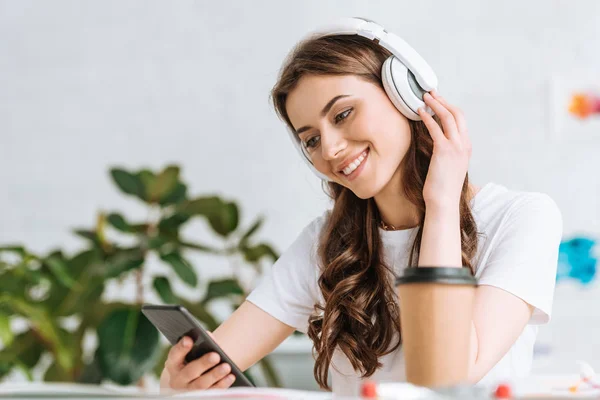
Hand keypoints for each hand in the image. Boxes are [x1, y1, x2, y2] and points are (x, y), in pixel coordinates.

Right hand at [160, 336, 235, 391]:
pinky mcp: (199, 398)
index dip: (181, 347)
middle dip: (203, 363)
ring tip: (227, 367)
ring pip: (201, 385)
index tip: (189, 339)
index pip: (175, 355)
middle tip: (216, 356)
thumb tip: (210, 338)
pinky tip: (231, 376)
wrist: (190, 382)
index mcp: (173, 364)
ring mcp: (187, 391)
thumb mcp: (191, 353)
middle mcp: (177, 380)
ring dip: (214, 375)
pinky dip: (222, 384)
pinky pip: (211, 393)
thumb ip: (200, 343)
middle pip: (190, 372)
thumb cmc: (193, 361)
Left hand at [418, 90, 470, 208]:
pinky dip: (427, 118)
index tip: (438, 101)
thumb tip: (437, 144)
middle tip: (431, 93)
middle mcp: (464, 144)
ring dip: (435, 104)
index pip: (461, 120)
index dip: (449, 107)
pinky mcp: (444, 150)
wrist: (444, 201)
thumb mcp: (449, 166)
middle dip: (443, 101)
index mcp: (466, 147)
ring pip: (448, 117)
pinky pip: (435, 128)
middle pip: (457, 114)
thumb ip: (447, 153)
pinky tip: (419, 112)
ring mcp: (456, 147)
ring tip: (424, 97)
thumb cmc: (443, 187)